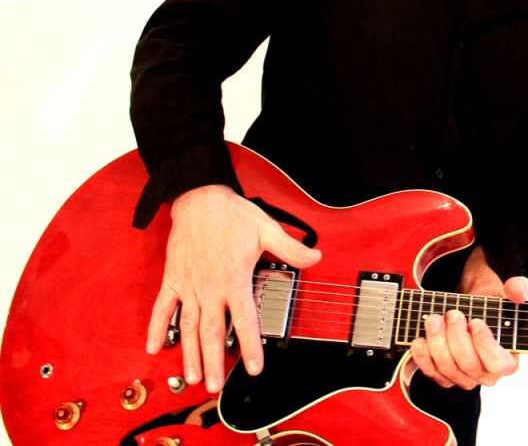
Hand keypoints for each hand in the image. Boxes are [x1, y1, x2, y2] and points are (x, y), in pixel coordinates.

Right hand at [145, 184, 320, 393]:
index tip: (254, 367)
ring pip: (187, 327)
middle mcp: (210, 288)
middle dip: (213, 362)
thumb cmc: (233, 215)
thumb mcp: (267, 229)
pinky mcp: (172, 279)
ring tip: (190, 376)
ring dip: (188, 353)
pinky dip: (157, 327)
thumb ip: (291, 248)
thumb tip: (316, 258)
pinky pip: (162, 308)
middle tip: (214, 387)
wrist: (200, 199)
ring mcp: (188, 285)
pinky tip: (152, 347)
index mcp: (234, 280)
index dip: (249, 347)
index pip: (245, 321)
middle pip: (212, 333)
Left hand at [409, 246, 527, 389]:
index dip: (484, 344)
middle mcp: (486, 375)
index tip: (475, 321)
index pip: (497, 364)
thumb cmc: (492, 307)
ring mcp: (464, 377)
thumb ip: (519, 289)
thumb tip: (517, 291)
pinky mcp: (444, 376)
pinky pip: (431, 372)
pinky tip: (420, 339)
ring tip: (434, 319)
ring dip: (437, 342)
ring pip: (448, 368)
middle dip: (456, 337)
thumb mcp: (508, 293)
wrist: (471, 310)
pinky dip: (423, 356)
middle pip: (468, 365)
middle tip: (453, 314)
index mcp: (508, 361)